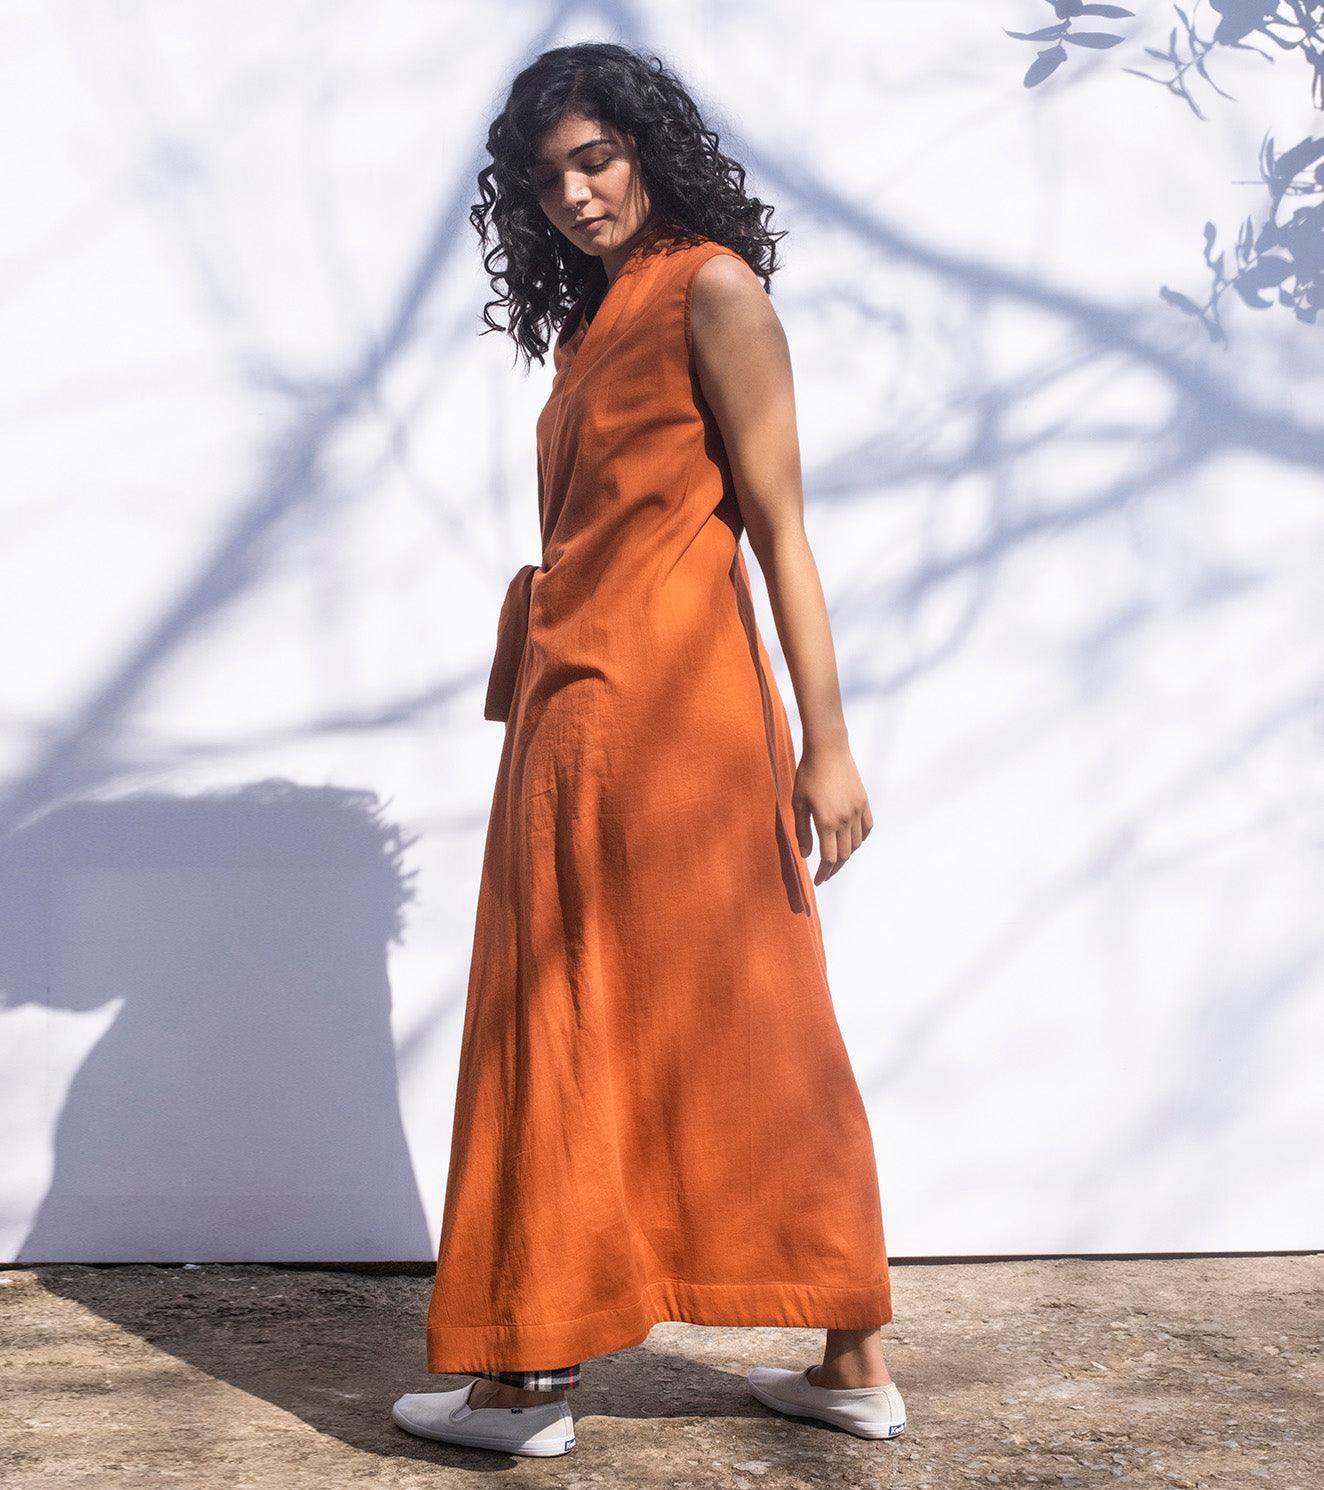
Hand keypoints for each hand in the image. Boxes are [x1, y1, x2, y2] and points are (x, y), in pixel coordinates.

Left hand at [792, 742, 873, 885]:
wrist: (828, 749)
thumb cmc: (808, 774)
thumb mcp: (798, 803)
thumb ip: (802, 831)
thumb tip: (806, 855)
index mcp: (826, 821)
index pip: (828, 858)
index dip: (824, 873)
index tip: (817, 881)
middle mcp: (845, 819)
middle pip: (843, 854)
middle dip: (833, 868)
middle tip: (825, 874)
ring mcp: (857, 810)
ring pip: (856, 843)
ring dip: (846, 854)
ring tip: (835, 858)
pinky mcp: (864, 801)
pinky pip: (866, 828)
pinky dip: (859, 839)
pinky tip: (851, 842)